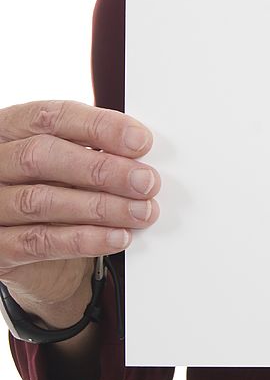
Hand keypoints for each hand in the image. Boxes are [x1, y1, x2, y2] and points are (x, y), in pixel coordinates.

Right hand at [0, 100, 160, 328]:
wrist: (39, 262)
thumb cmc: (59, 198)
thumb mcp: (74, 168)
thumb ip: (96, 153)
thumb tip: (140, 155)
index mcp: (8, 131)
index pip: (49, 117)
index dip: (98, 126)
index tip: (140, 141)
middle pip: (41, 156)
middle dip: (102, 169)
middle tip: (146, 182)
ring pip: (41, 200)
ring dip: (101, 207)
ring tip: (141, 212)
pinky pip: (40, 242)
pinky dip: (84, 239)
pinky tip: (117, 237)